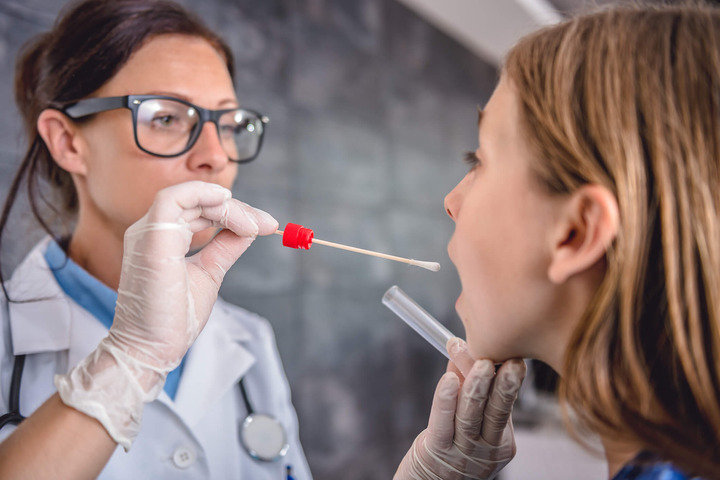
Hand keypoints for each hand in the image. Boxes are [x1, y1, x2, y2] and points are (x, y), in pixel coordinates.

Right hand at [54, 181, 277, 449]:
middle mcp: (150, 230)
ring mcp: (147, 233)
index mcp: (162, 238)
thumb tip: (248, 230)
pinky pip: (173, 199)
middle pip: (197, 200)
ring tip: (252, 225)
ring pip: (188, 196)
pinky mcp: (151, 240)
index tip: (266, 225)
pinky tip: (228, 206)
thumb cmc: (173, 318)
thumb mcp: (208, 273)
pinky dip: (203, 195)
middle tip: (267, 225)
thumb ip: (224, 248)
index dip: (234, 212)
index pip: (199, 208)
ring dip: (226, 205)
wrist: (152, 349)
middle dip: (238, 208)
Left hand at [395, 338, 525, 479]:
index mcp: (501, 440)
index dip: (509, 381)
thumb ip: (466, 386)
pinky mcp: (439, 451)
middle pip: (497, 412)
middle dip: (503, 384)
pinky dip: (446, 399)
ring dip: (476, 386)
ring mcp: (464, 452)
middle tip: (510, 360)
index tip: (514, 356)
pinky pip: (444, 423)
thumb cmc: (452, 444)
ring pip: (471, 415)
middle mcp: (487, 448)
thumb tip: (465, 348)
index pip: (506, 406)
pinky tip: (448, 380)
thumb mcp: (469, 420)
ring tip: (481, 363)